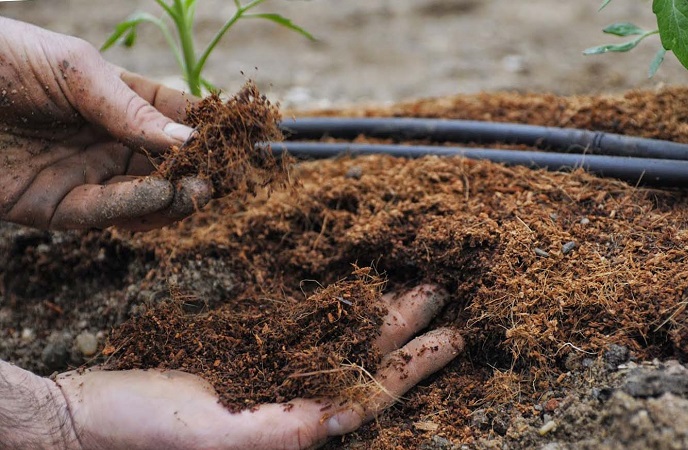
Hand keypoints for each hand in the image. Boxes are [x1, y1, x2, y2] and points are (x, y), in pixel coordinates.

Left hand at [0, 17, 209, 230]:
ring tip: (197, 189)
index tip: (242, 140)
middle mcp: (104, 140)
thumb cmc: (1, 58)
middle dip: (197, 171)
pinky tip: (156, 195)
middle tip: (223, 176)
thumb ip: (129, 108)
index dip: (208, 129)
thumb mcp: (74, 69)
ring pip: (141, 197)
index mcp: (113, 99)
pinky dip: (131, 209)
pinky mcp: (52, 207)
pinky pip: (100, 215)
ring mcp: (81, 175)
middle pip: (165, 165)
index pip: (173, 118)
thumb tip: (190, 139)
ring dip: (172, 197)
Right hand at [54, 285, 462, 449]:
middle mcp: (294, 401)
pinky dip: (334, 309)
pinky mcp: (249, 353)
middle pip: (365, 361)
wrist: (91, 414)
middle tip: (442, 293)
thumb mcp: (217, 436)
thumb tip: (345, 415)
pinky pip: (304, 328)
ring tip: (412, 287)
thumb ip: (284, 429)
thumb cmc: (143, 432)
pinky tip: (351, 293)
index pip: (372, 394)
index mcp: (296, 427)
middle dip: (407, 330)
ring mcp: (274, 376)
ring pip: (340, 340)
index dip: (415, 368)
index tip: (452, 338)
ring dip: (378, 315)